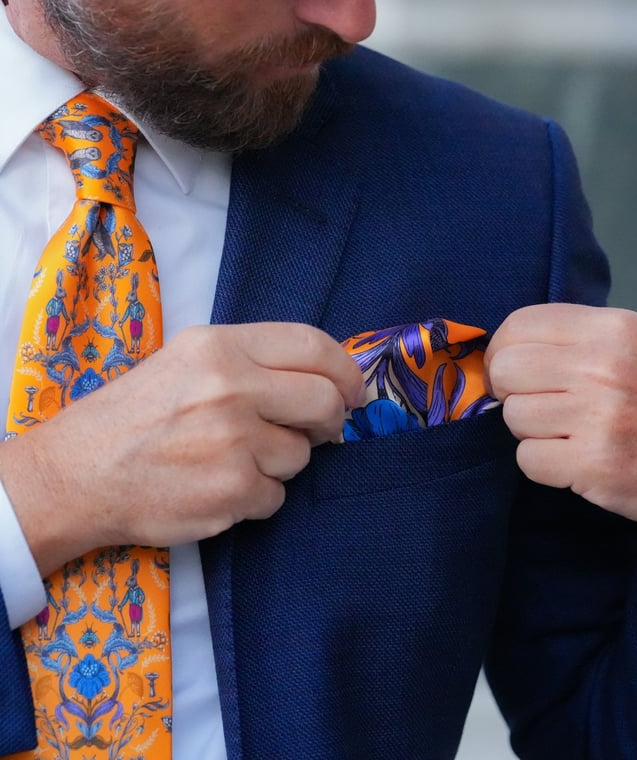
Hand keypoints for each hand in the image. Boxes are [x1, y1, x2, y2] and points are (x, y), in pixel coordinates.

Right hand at [0, 323, 364, 575]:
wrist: (77, 473)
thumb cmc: (135, 414)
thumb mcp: (187, 361)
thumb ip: (253, 363)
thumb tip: (324, 380)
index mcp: (220, 347)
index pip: (313, 345)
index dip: (345, 370)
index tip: (354, 389)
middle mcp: (231, 388)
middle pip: (325, 402)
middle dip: (330, 420)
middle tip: (315, 430)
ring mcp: (234, 442)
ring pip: (302, 456)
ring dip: (280, 462)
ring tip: (233, 458)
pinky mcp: (232, 491)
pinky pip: (277, 496)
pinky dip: (256, 496)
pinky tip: (218, 485)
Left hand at [485, 303, 636, 556]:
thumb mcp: (634, 347)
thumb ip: (574, 341)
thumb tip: (504, 351)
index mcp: (612, 329)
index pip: (519, 325)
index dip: (502, 351)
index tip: (510, 372)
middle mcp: (605, 366)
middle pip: (506, 370)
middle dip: (510, 393)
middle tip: (536, 407)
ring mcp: (600, 416)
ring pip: (513, 416)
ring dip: (531, 432)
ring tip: (569, 435)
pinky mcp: (596, 463)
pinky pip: (528, 459)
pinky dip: (543, 465)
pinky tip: (575, 461)